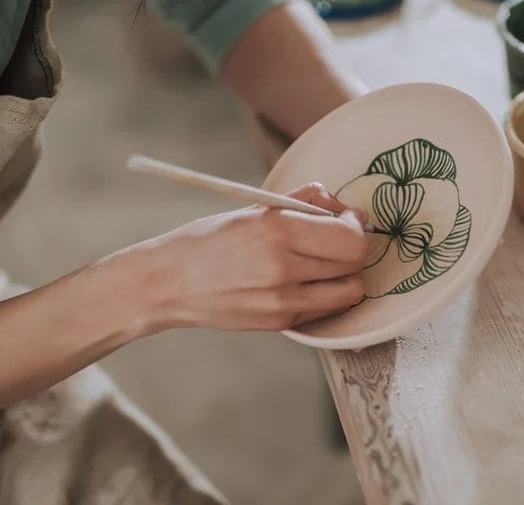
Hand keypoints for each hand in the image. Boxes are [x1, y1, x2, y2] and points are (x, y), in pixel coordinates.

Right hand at [113, 183, 367, 331]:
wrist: (168, 284)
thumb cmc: (210, 240)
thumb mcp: (253, 209)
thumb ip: (302, 201)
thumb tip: (339, 204)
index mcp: (276, 230)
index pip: (349, 236)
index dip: (356, 225)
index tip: (346, 218)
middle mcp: (282, 268)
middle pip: (354, 263)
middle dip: (354, 248)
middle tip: (337, 239)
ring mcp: (282, 301)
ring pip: (350, 291)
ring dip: (346, 275)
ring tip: (325, 262)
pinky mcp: (280, 323)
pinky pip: (326, 309)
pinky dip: (328, 294)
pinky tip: (307, 281)